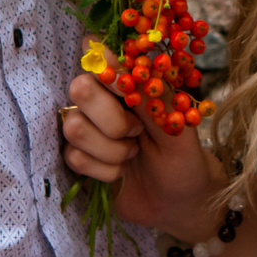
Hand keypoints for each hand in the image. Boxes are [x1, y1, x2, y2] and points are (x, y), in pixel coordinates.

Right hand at [60, 73, 225, 241]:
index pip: (97, 54)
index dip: (106, 66)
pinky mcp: (77, 157)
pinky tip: (121, 172)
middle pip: (80, 88)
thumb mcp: (177, 122)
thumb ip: (149, 90)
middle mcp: (101, 99)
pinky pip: (74, 156)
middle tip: (137, 132)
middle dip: (113, 118)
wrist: (178, 203)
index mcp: (127, 81)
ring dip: (111, 148)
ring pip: (74, 126)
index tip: (127, 91)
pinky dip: (104, 169)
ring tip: (132, 153)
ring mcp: (86, 128)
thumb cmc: (183, 156)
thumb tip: (119, 58)